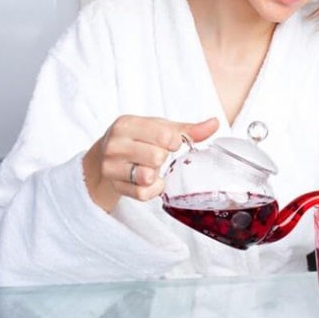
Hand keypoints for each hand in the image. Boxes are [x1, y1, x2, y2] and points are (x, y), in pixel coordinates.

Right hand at [82, 115, 218, 211]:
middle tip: (157, 156)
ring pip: (147, 177)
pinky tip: (151, 181)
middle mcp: (115, 145)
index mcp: (126, 124)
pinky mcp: (115, 186)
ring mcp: (111, 167)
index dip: (174, 142)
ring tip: (151, 167)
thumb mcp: (158, 128)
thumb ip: (187, 129)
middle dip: (163, 158)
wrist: (104, 156)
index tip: (170, 142)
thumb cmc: (137, 139)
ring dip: (156, 174)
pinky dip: (153, 189)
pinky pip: (143, 194)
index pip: (165, 135)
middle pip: (157, 157)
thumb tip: (214, 123)